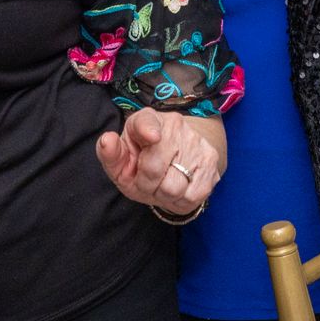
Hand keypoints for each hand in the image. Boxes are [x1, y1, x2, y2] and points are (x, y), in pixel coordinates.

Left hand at [95, 108, 220, 215]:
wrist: (176, 159)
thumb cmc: (141, 161)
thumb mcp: (121, 160)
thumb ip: (110, 154)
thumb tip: (108, 140)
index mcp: (146, 120)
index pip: (147, 122)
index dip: (148, 131)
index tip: (152, 137)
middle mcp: (174, 126)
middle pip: (154, 169)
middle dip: (146, 184)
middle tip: (147, 181)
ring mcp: (196, 142)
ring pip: (174, 187)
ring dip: (164, 194)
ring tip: (163, 183)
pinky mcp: (212, 161)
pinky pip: (192, 195)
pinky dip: (182, 199)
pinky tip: (180, 186)